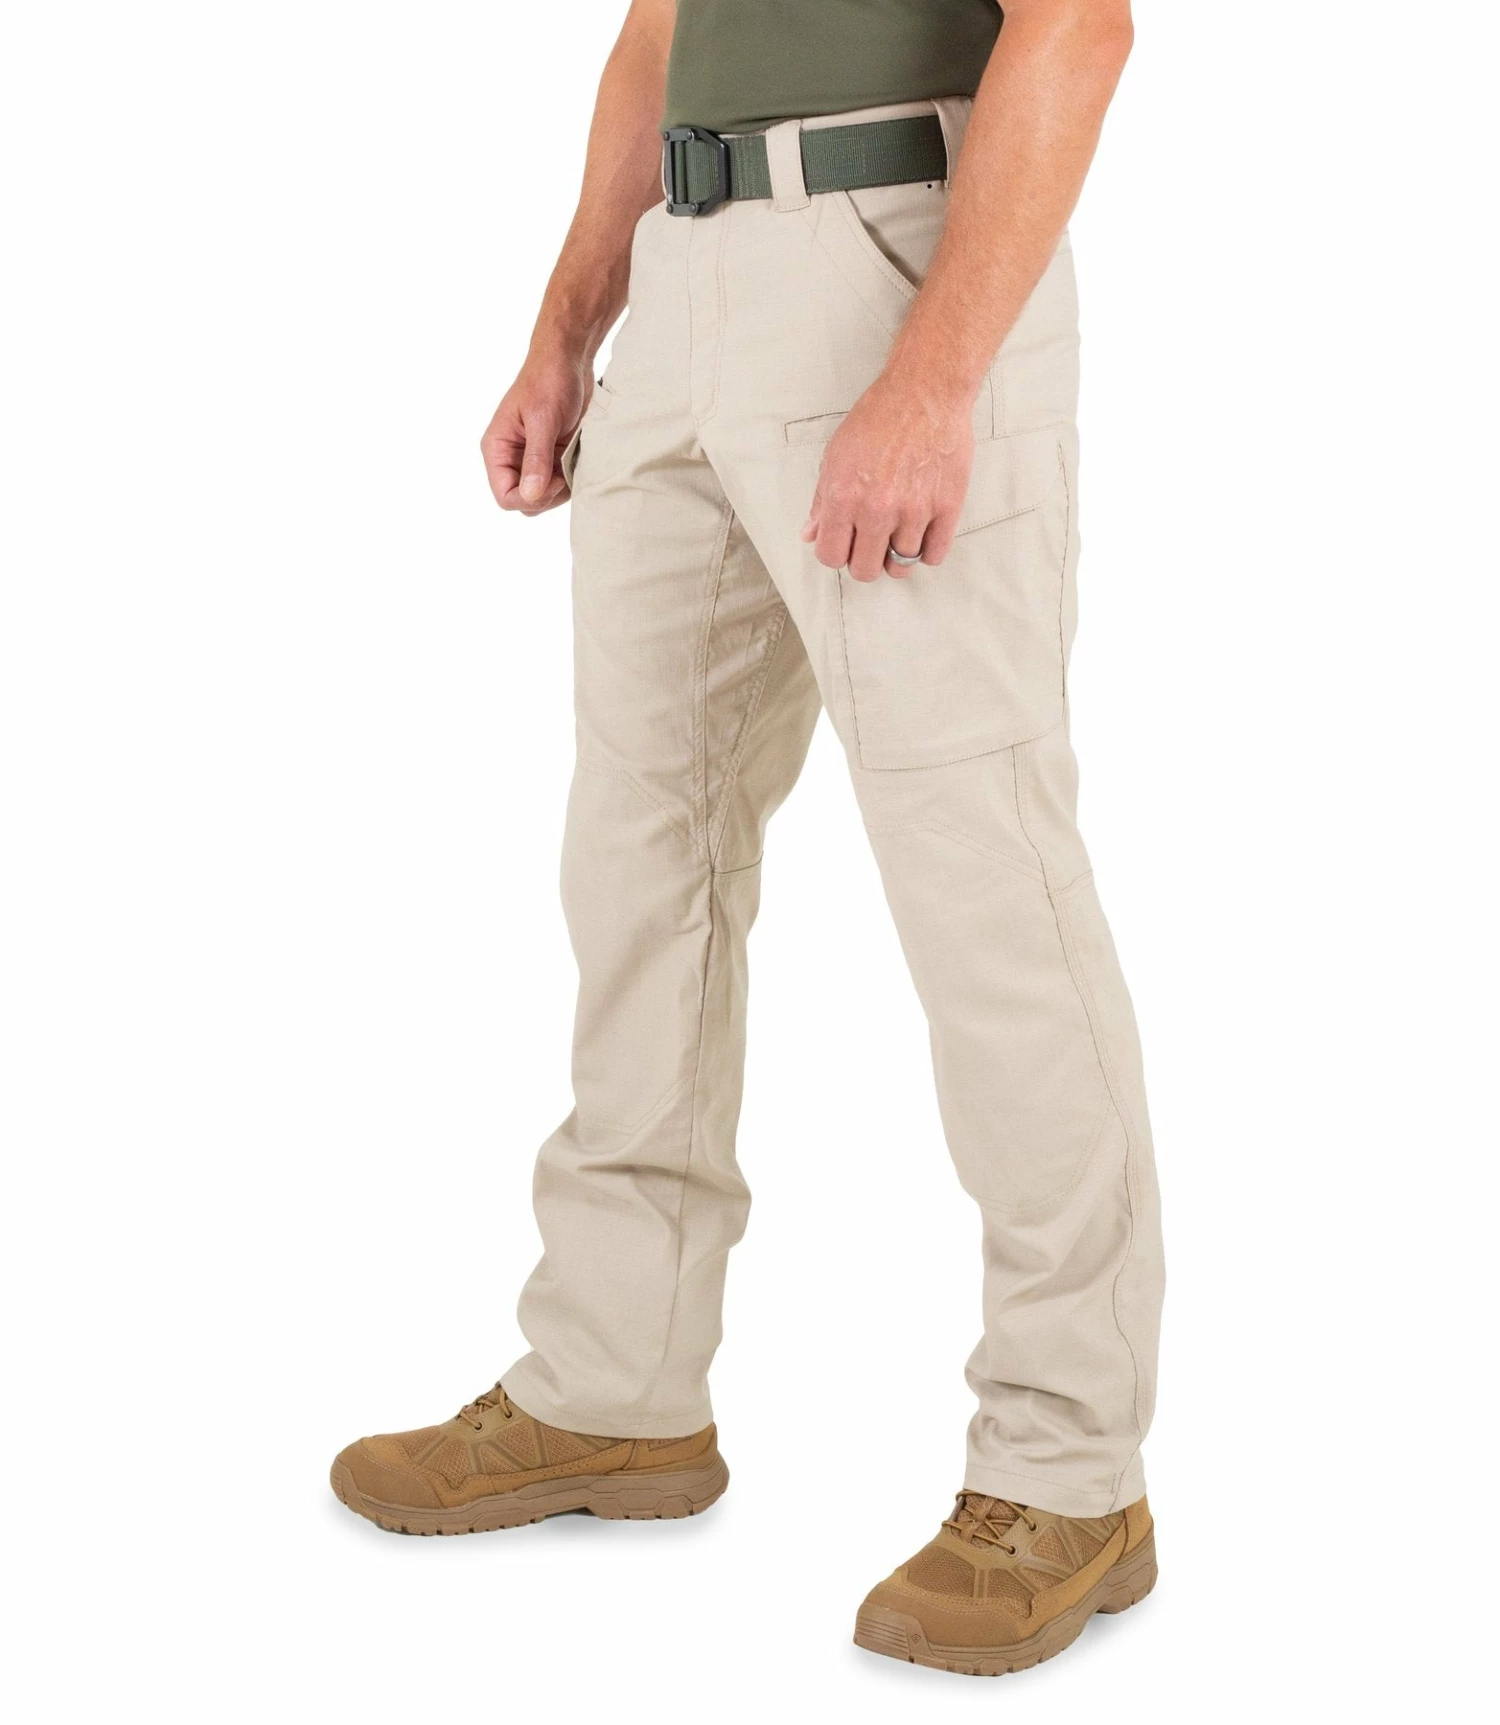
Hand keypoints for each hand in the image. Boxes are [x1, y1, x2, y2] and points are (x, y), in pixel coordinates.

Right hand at [480, 351, 590, 514]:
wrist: (568, 361)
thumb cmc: (550, 381)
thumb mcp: (543, 419)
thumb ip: (536, 458)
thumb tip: (530, 495)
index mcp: (497, 449)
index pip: (505, 496)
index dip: (530, 498)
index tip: (555, 480)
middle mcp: (510, 458)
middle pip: (523, 502)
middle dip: (546, 498)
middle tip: (566, 475)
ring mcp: (530, 461)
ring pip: (541, 498)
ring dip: (560, 491)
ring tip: (572, 465)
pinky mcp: (550, 459)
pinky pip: (557, 486)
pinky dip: (569, 482)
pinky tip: (576, 463)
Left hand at [801, 375, 974, 580]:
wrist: (925, 393)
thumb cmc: (879, 418)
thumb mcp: (836, 455)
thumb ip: (822, 501)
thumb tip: (811, 534)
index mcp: (844, 497)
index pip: (831, 556)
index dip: (836, 555)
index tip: (844, 546)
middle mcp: (877, 509)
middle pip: (865, 570)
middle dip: (864, 562)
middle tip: (870, 546)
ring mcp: (914, 511)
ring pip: (901, 565)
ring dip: (897, 556)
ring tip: (898, 536)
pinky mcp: (946, 507)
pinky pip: (934, 554)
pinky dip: (927, 551)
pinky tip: (921, 535)